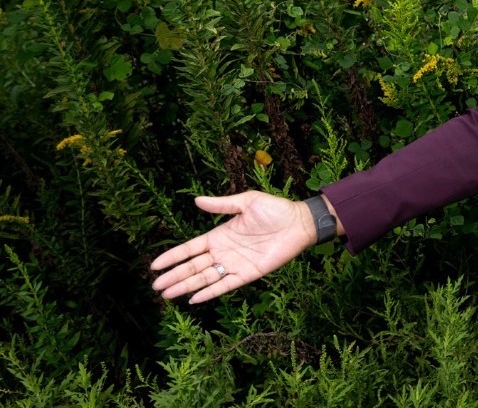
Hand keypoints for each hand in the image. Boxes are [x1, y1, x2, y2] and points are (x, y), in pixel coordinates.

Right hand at [151, 191, 314, 302]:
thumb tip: (196, 200)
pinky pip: (226, 285)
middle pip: (194, 267)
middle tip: (155, 286)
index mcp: (220, 235)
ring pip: (205, 278)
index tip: (155, 265)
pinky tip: (194, 299)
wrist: (300, 222)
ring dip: (186, 286)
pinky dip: (210, 292)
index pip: (190, 249)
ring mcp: (235, 264)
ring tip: (167, 295)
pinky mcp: (249, 274)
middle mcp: (224, 252)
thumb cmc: (275, 209)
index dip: (173, 257)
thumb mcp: (246, 202)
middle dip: (174, 276)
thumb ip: (221, 204)